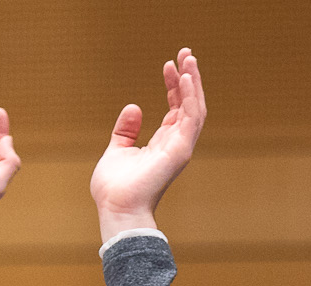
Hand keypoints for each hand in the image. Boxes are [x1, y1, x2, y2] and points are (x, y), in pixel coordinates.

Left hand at [91, 49, 206, 242]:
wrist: (116, 208)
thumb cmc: (115, 188)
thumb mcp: (117, 150)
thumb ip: (126, 130)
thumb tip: (134, 107)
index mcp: (162, 144)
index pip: (175, 108)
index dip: (174, 85)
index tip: (168, 64)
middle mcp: (175, 144)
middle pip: (189, 105)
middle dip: (189, 78)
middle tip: (186, 52)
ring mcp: (180, 147)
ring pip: (195, 108)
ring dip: (194, 82)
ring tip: (188, 58)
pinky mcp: (180, 150)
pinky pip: (191, 118)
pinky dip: (191, 96)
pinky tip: (186, 77)